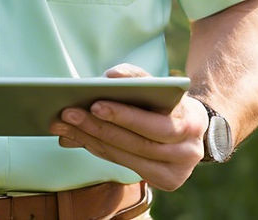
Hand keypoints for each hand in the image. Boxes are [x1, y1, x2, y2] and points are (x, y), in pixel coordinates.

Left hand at [50, 64, 207, 190]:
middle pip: (138, 143)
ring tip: (64, 126)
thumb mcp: (157, 84)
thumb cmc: (166, 99)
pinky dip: (101, 150)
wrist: (194, 127)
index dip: (124, 115)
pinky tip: (79, 138)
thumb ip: (135, 76)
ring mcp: (178, 170)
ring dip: (92, 140)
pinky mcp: (167, 182)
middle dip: (99, 128)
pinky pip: (127, 165)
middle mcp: (188, 150)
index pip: (155, 123)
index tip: (94, 104)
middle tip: (68, 113)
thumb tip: (109, 77)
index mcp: (190, 121)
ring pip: (129, 156)